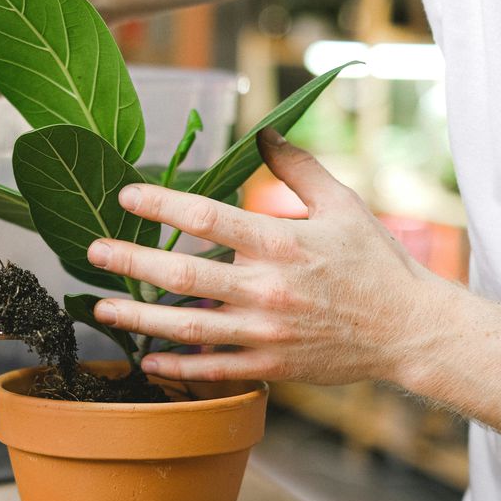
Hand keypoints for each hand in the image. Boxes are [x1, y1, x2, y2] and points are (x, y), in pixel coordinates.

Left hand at [86, 128, 441, 384]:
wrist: (408, 329)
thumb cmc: (374, 262)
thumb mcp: (342, 205)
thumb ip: (298, 168)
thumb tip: (263, 133)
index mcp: (281, 243)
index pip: (207, 217)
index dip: (161, 204)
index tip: (126, 195)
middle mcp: (267, 288)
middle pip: (182, 274)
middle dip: (130, 261)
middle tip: (92, 251)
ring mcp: (266, 332)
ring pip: (187, 326)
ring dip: (138, 318)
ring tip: (99, 306)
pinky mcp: (271, 364)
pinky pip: (213, 367)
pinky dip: (176, 365)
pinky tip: (146, 356)